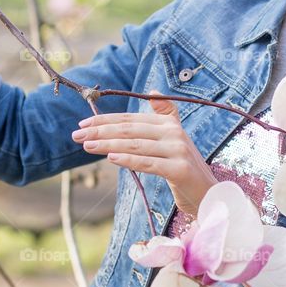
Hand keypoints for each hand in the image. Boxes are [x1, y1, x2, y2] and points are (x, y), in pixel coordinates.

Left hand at [71, 90, 217, 216]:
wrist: (208, 194)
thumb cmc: (184, 168)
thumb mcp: (174, 139)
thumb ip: (165, 115)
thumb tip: (152, 92)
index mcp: (169, 123)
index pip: (131, 118)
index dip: (106, 120)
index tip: (83, 124)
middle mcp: (174, 133)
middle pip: (130, 129)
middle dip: (101, 131)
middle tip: (77, 135)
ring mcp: (178, 150)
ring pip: (136, 145)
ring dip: (108, 144)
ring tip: (87, 145)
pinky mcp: (180, 169)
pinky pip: (148, 163)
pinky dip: (128, 159)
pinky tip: (110, 157)